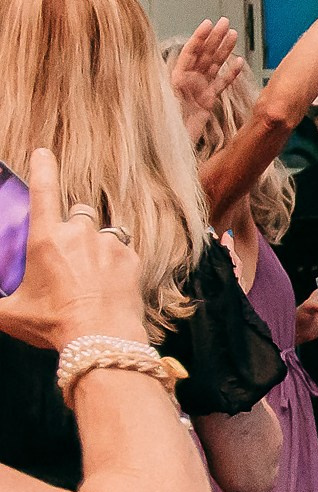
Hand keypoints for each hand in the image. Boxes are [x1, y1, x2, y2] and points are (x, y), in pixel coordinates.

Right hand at [0, 150, 148, 349]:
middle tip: (67, 254)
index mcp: (46, 239)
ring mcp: (109, 244)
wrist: (102, 338)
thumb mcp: (10, 314)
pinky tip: (107, 280)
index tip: (43, 153)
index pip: (43, 190)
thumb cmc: (54, 324)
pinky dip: (114, 259)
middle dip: (72, 225)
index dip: (43, 168)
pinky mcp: (132, 258)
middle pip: (78, 213)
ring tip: (89, 271)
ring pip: (102, 230)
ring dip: (95, 242)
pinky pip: (122, 248)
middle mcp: (79, 234)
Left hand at [168, 18, 243, 141]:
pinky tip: (238, 62)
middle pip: (203, 55)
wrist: (168, 149)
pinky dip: (229, 73)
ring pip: (213, 66)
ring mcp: (197, 91)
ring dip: (223, 50)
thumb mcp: (162, 109)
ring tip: (233, 35)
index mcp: (176, 80)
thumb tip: (173, 80)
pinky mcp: (206, 102)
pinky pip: (220, 84)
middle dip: (214, 38)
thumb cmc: (163, 129)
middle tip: (225, 22)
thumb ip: (168, 94)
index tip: (208, 24)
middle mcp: (187, 82)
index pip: (190, 53)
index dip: (199, 38)